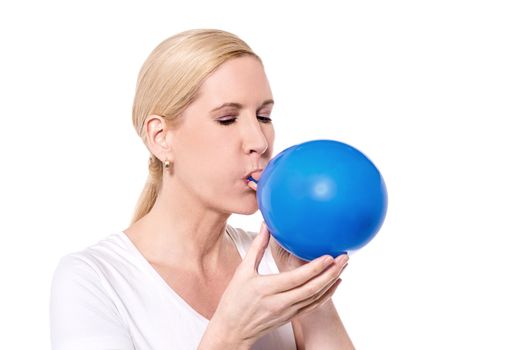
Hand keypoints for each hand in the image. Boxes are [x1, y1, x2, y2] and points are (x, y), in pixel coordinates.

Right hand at [199, 222, 345, 348]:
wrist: (232, 329)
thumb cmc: (234, 300)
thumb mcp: (242, 271)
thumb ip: (257, 247)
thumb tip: (265, 226)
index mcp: (267, 288)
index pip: (296, 278)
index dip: (315, 268)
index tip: (329, 256)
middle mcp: (279, 302)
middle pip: (311, 288)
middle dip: (330, 273)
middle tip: (344, 258)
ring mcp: (287, 312)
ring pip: (315, 298)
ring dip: (331, 282)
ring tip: (343, 267)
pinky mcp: (290, 317)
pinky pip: (312, 306)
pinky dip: (326, 295)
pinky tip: (334, 284)